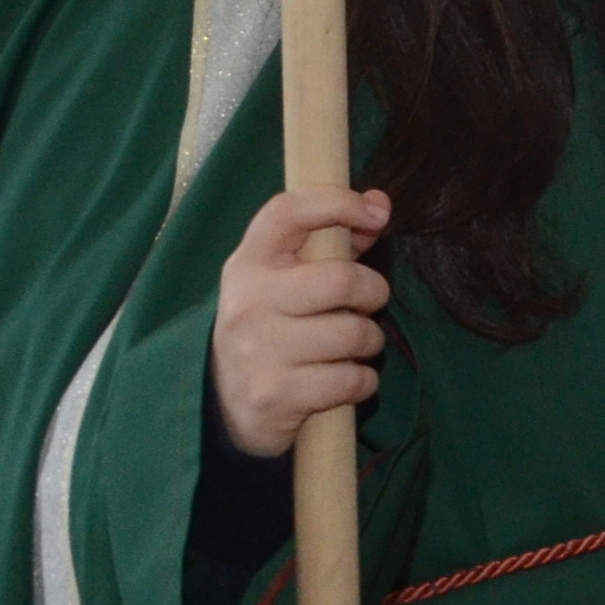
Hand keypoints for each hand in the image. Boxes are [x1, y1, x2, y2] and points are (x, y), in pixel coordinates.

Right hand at [211, 187, 391, 459]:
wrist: (226, 402)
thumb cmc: (273, 326)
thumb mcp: (287, 279)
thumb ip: (334, 241)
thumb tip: (379, 203)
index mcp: (249, 264)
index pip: (287, 212)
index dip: (336, 203)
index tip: (374, 214)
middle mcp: (248, 302)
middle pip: (341, 280)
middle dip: (373, 293)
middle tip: (364, 306)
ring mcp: (258, 350)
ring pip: (354, 333)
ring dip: (368, 342)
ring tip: (348, 347)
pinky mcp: (274, 394)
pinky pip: (352, 380)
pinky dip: (362, 381)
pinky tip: (341, 380)